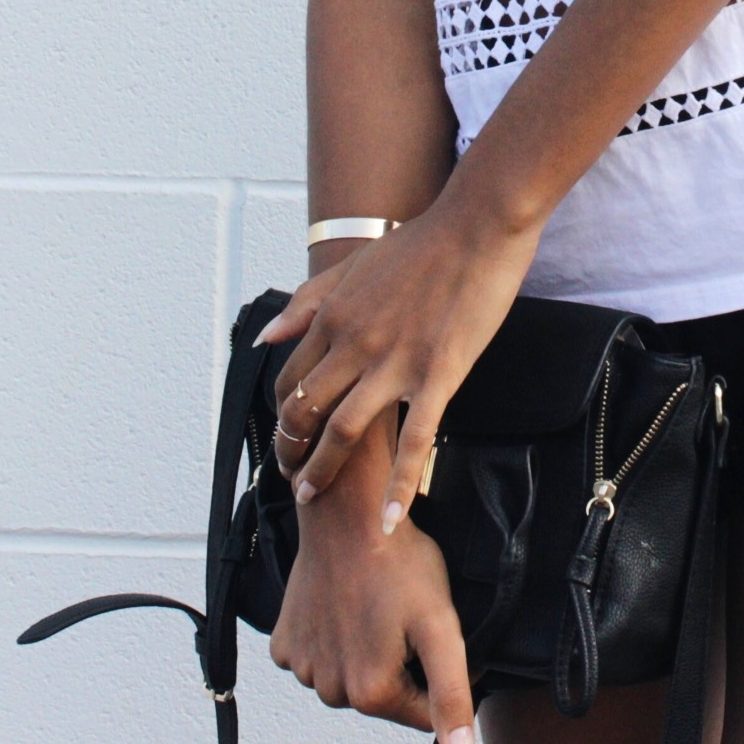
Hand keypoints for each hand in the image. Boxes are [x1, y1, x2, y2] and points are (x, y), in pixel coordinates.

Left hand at [262, 197, 538, 534]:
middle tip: (294, 478)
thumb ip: (307, 302)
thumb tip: (266, 338)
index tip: (285, 440)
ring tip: (317, 496)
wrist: (477, 227)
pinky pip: (414, 441)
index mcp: (334, 317)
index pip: (290, 381)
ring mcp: (395, 363)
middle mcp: (355, 343)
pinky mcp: (438, 375)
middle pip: (305, 412)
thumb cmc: (421, 243)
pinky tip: (389, 516)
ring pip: (344, 432)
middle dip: (291, 452)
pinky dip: (398, 484)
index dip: (280, 418)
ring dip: (323, 471)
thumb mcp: (353, 266)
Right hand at [268, 417, 476, 743]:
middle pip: (384, 699)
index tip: (428, 635)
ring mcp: (300, 669)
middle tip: (400, 617)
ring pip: (350, 680)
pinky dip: (332, 641)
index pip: (422, 715)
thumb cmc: (398, 564)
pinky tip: (342, 608)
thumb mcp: (440, 626)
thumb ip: (452, 696)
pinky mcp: (282, 646)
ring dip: (365, 653)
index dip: (437, 676)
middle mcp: (329, 691)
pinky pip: (318, 659)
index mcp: (370, 694)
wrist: (346, 517)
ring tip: (372, 609)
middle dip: (399, 667)